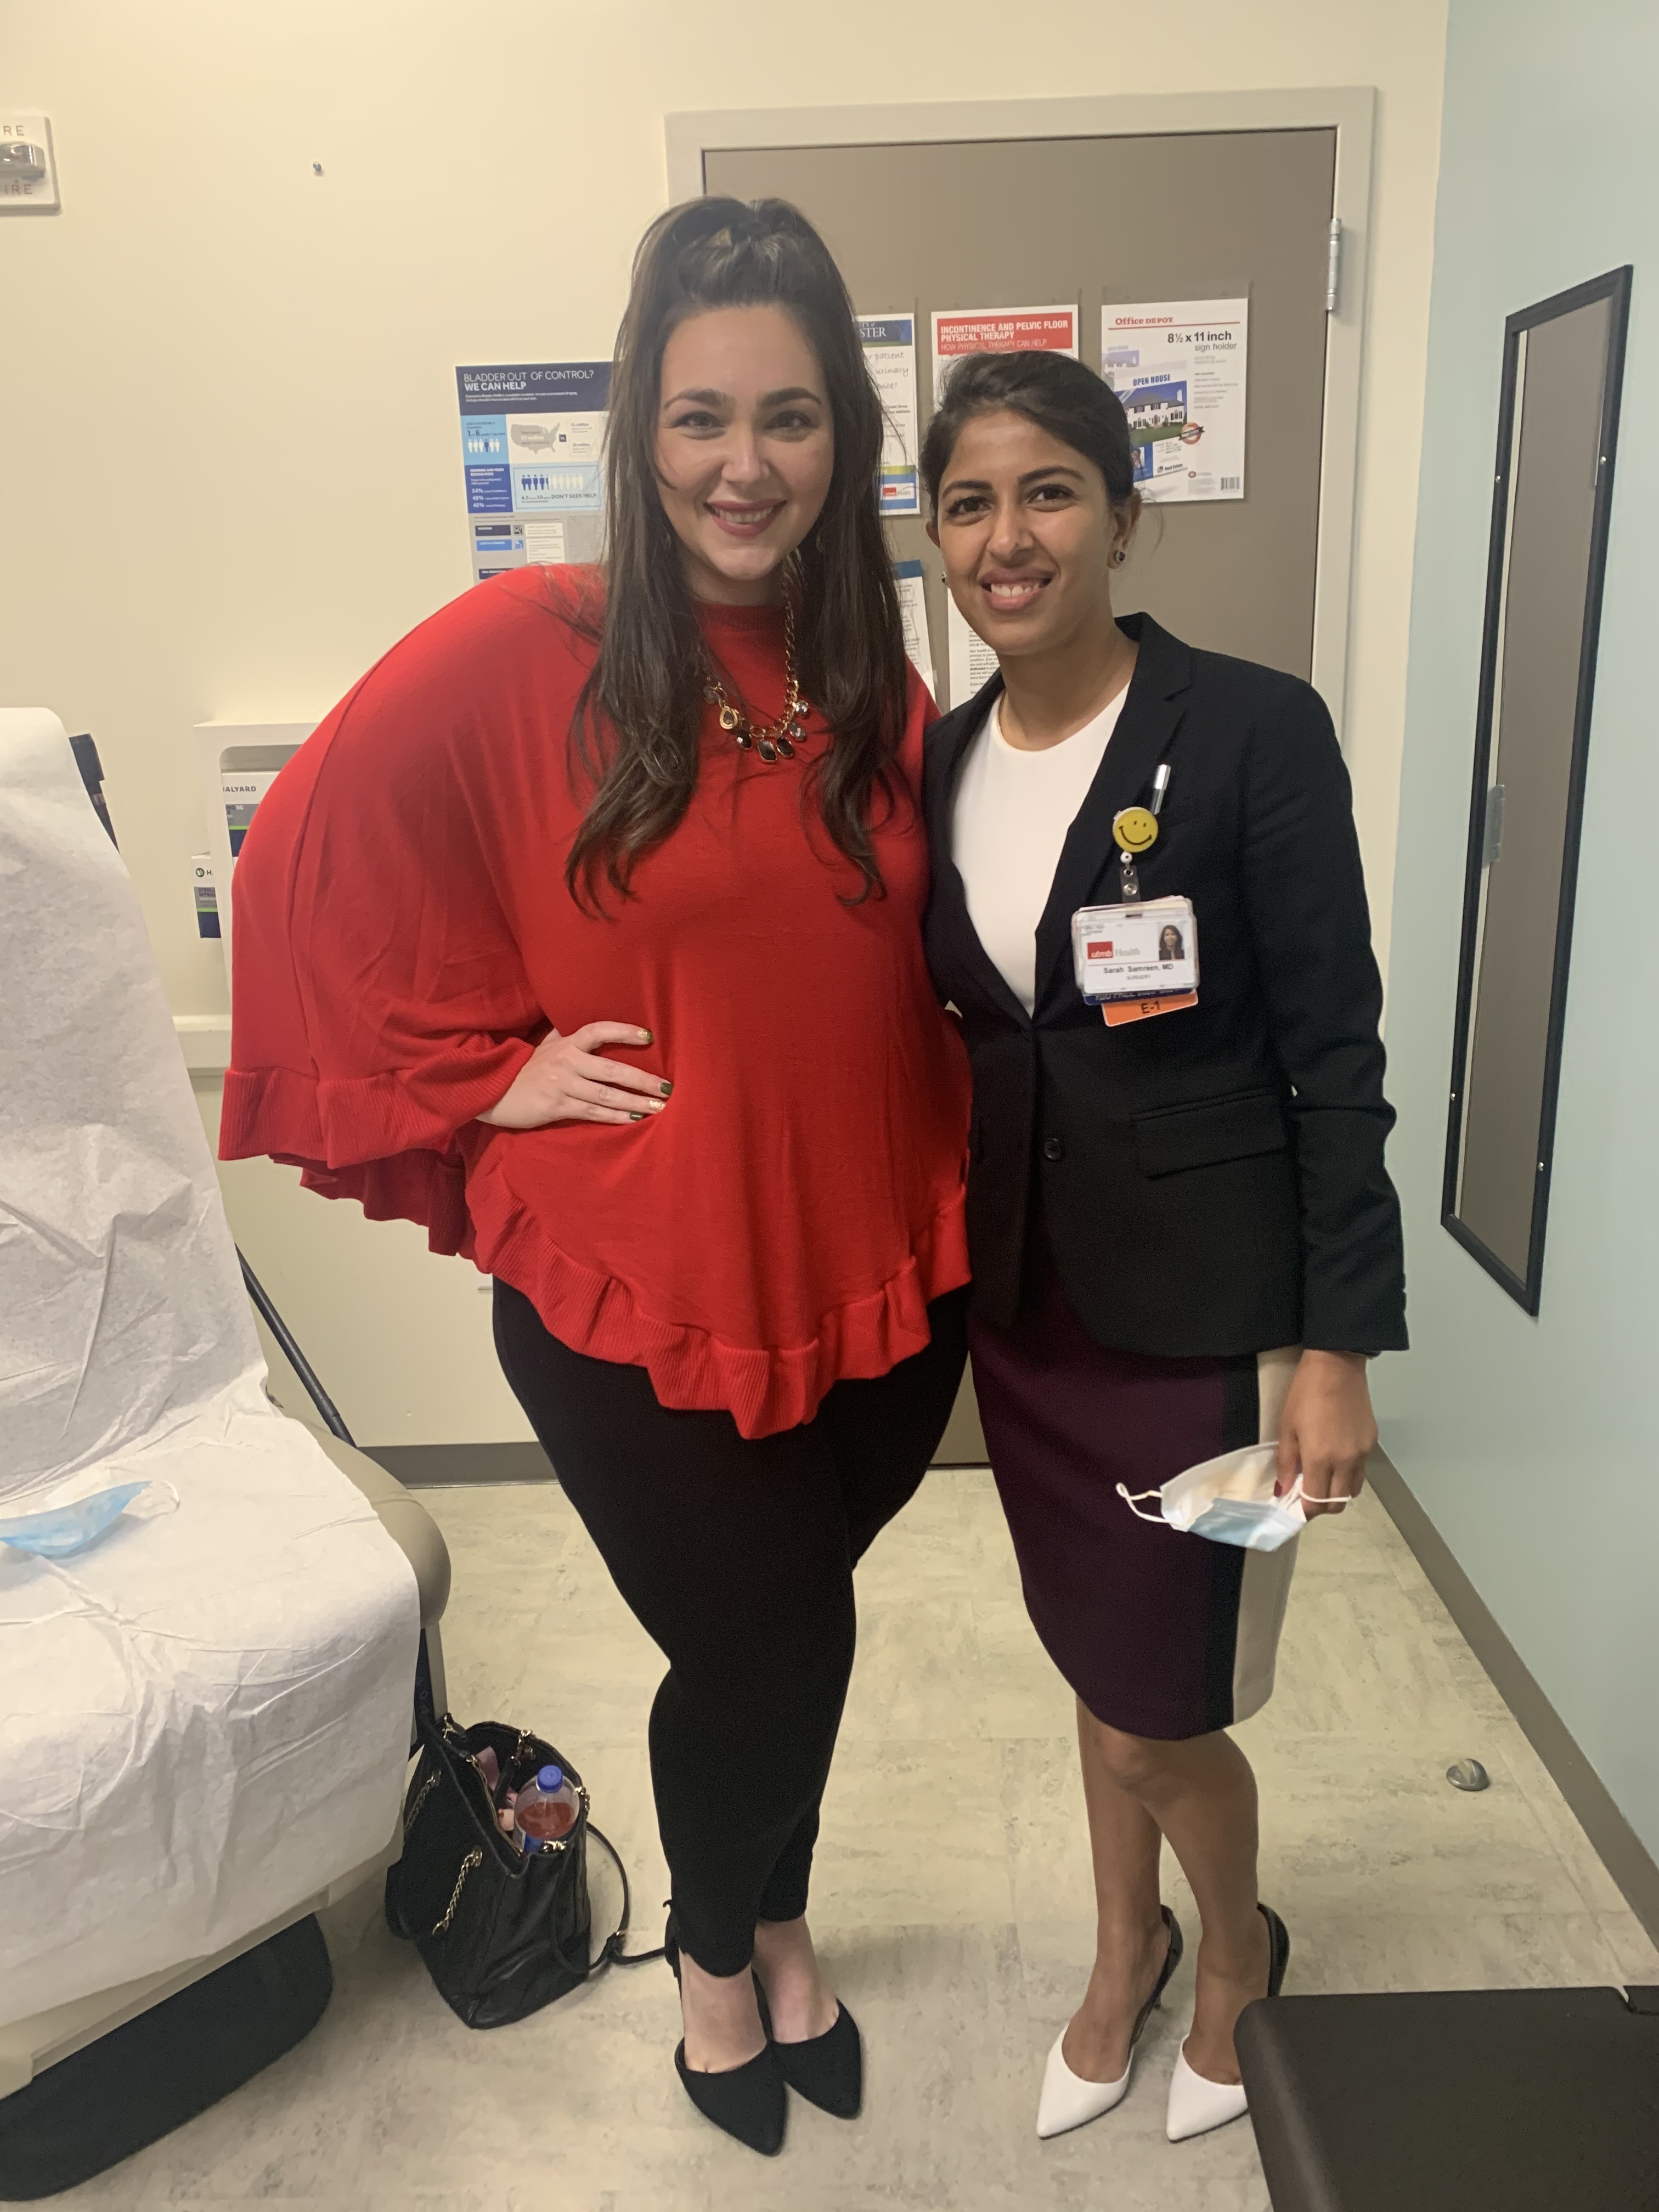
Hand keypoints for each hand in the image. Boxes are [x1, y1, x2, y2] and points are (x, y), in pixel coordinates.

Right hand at [478, 1022, 669, 1130]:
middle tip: (667, 1087)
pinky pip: (592, 1112)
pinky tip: (633, 1119)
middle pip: (611, 1070)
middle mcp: (566, 1062)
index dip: (623, 1031)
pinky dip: (615, 1116)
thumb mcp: (546, 1045)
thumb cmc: (527, 1068)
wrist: (494, 1091)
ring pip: (606, 1095)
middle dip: (642, 1080)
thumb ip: (568, 1033)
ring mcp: (562, 1086)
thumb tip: (587, 1016)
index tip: (648, 1036)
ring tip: (658, 1106)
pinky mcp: (557, 1107)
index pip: (597, 1031)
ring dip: (634, 1102)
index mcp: (565, 1044)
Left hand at [1275, 1349, 1375, 1518]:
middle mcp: (1345, 1462)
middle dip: (1321, 1505)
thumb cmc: (1305, 1393)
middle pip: (1337, 1503)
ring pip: (1353, 1490)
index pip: (1316, 1503)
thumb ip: (1286, 1462)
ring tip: (1322, 1476)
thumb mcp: (1287, 1427)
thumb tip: (1283, 1490)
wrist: (1337, 1365)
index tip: (1295, 1504)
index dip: (1305, 1510)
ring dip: (1337, 1492)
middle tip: (1307, 1493)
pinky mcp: (1372, 1442)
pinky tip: (1336, 1457)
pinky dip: (1349, 1473)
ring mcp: (1362, 1453)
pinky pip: (1361, 1469)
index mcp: (1321, 1459)